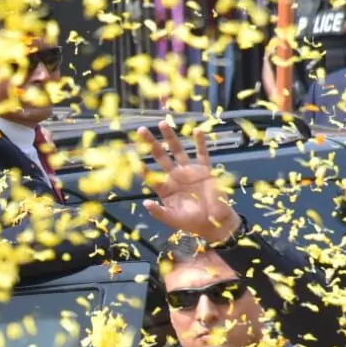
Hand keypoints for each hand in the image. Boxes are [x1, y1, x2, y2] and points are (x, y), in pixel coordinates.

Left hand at [138, 122, 240, 242]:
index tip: (131, 156)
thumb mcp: (173, 219)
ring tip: (162, 124)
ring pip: (178, 150)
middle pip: (160, 156)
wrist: (214, 222)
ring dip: (170, 137)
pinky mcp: (204, 170)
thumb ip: (159, 212)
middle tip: (141, 130)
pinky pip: (202, 154)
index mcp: (165, 188)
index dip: (141, 167)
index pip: (150, 175)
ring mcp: (189, 171)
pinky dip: (200, 143)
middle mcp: (174, 176)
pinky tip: (196, 131)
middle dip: (151, 143)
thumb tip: (145, 204)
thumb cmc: (192, 222)